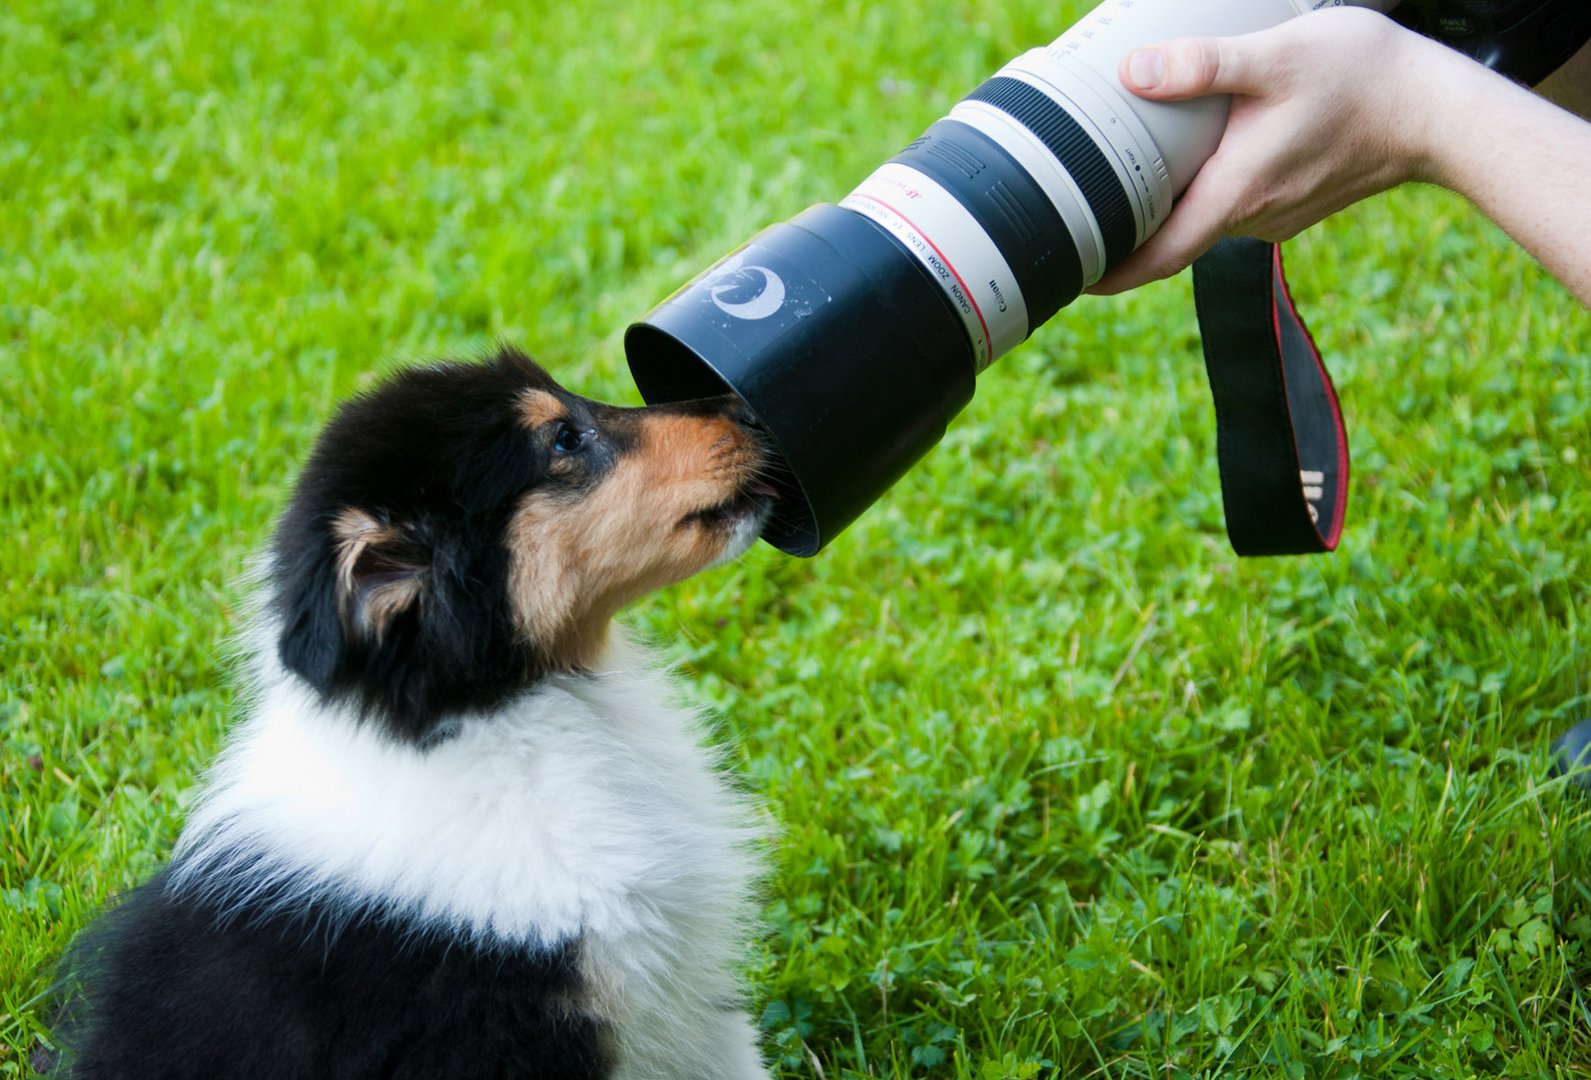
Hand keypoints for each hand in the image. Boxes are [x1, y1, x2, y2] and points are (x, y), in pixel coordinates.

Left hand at [1088, 9, 1455, 295]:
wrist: (1440, 111)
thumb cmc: (1365, 79)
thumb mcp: (1277, 57)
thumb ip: (1204, 65)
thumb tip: (1134, 72)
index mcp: (1235, 195)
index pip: (1156, 258)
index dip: (1108, 274)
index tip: (1070, 274)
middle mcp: (1250, 217)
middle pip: (1170, 238)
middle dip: (1125, 230)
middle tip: (1078, 209)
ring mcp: (1272, 214)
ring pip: (1201, 219)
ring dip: (1166, 203)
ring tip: (1124, 169)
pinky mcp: (1289, 201)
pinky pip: (1231, 202)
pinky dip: (1203, 188)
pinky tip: (1192, 153)